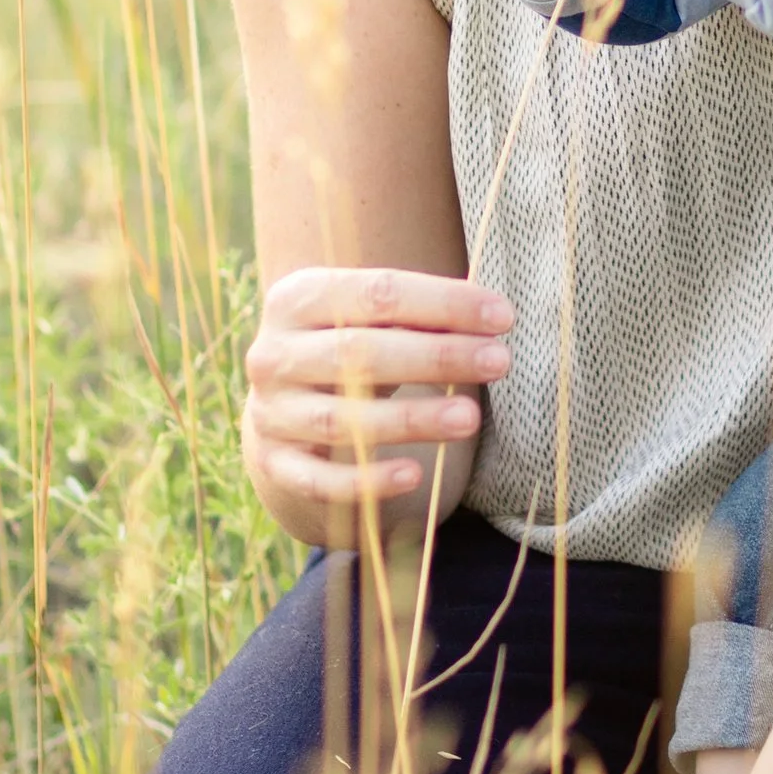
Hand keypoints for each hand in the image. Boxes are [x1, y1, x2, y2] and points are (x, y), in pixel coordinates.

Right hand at [241, 265, 513, 548]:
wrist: (282, 402)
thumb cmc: (347, 346)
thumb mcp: (369, 319)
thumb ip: (417, 316)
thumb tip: (490, 319)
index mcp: (297, 298)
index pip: (378, 292)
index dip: (444, 303)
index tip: (503, 317)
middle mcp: (274, 353)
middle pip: (359, 353)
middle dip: (437, 357)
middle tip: (499, 362)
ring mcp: (270, 412)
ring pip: (343, 419)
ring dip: (411, 420)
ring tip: (470, 418)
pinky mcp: (274, 463)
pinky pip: (319, 480)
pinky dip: (366, 481)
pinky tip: (413, 476)